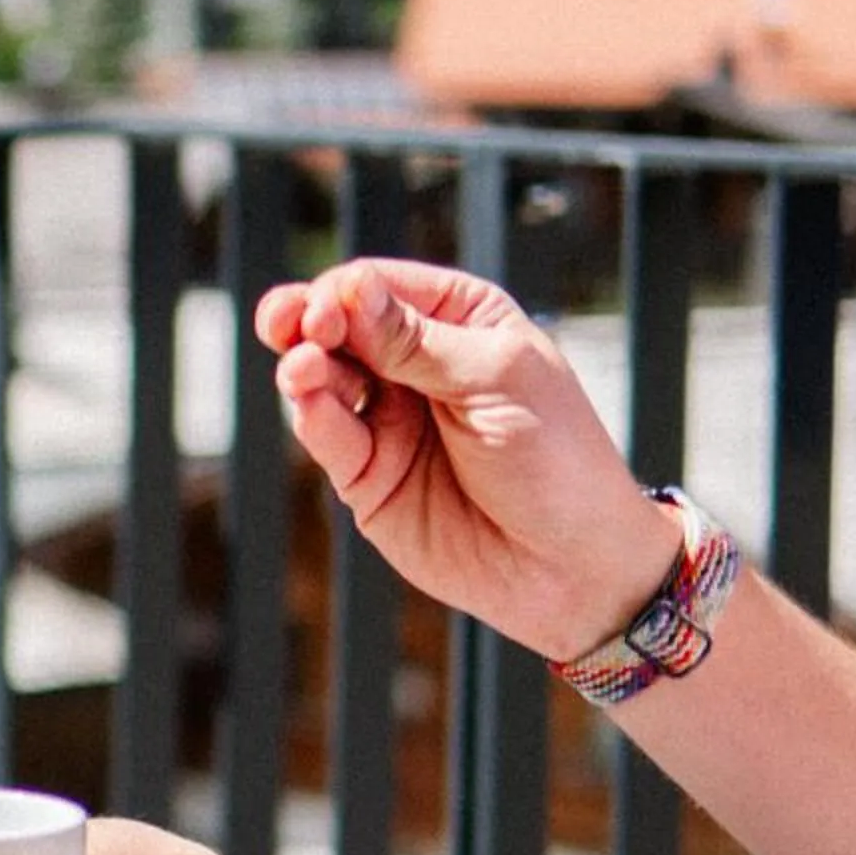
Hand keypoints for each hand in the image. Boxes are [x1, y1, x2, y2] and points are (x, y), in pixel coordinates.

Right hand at [252, 259, 679, 662]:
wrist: (571, 566)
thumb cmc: (557, 459)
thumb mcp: (496, 379)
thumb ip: (415, 339)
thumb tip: (347, 290)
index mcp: (458, 321)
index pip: (380, 288)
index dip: (345, 291)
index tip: (328, 307)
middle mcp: (414, 364)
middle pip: (337, 326)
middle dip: (305, 319)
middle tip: (285, 320)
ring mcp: (387, 419)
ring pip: (322, 379)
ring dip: (304, 367)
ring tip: (302, 367)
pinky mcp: (366, 475)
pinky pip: (327, 436)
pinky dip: (312, 416)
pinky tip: (309, 402)